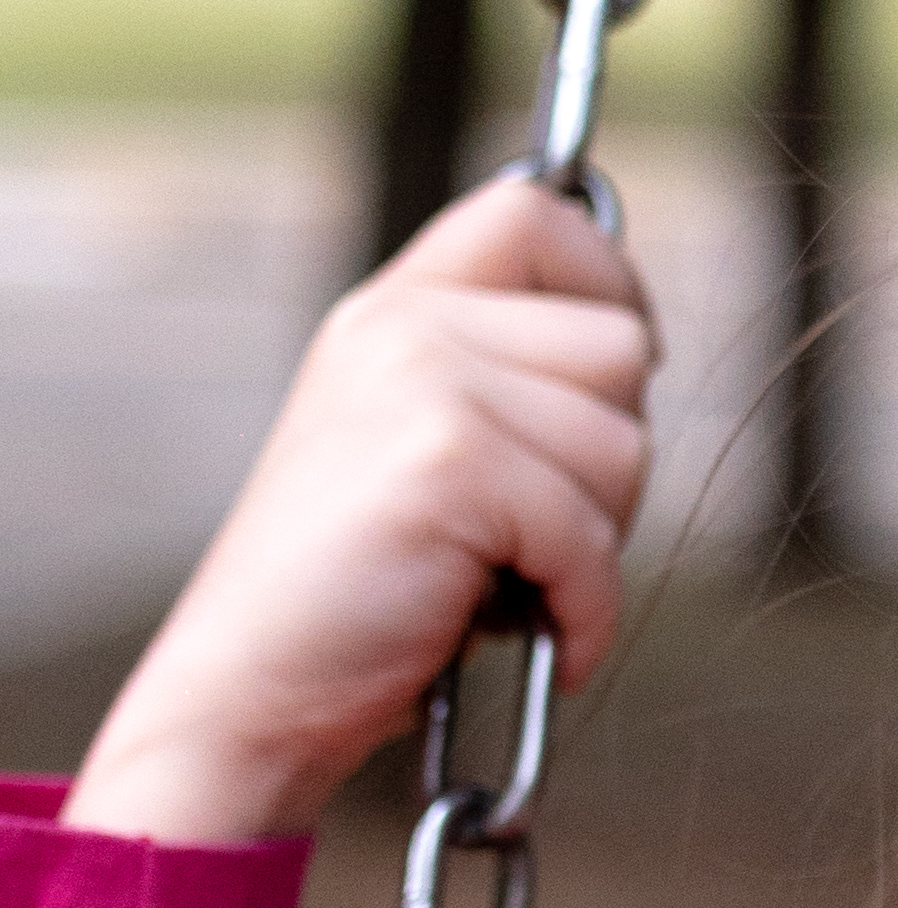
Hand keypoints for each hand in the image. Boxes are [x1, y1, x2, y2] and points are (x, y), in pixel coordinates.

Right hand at [66, 177, 659, 844]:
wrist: (248, 694)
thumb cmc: (355, 592)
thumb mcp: (417, 441)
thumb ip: (502, 373)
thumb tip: (640, 341)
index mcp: (394, 307)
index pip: (534, 212)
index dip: (606, 283)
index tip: (605, 379)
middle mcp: (404, 325)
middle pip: (621, 347)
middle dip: (607, 460)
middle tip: (530, 530)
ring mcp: (423, 386)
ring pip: (626, 446)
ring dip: (594, 541)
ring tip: (503, 577)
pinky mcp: (447, 466)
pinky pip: (592, 536)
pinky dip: (583, 609)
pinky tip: (518, 633)